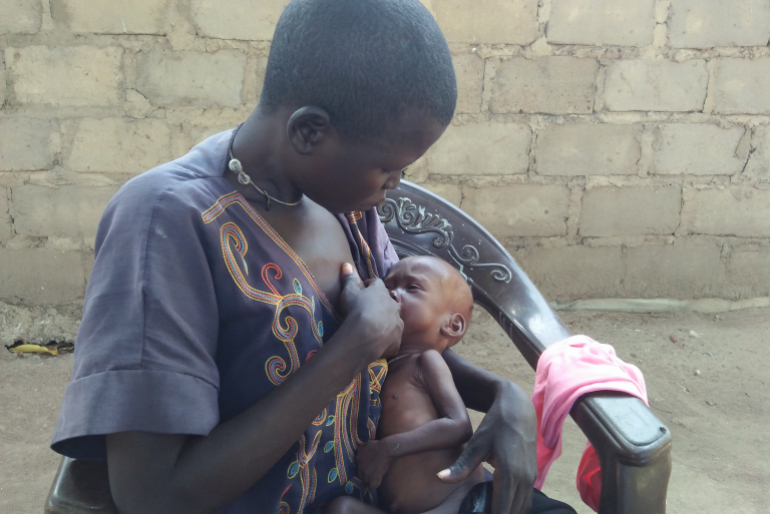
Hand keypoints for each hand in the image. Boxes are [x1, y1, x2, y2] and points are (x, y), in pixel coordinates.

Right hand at [339, 263, 401, 361]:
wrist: (365, 335)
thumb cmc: (356, 309)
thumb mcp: (348, 292)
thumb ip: (349, 278)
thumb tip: (347, 265)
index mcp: (381, 291)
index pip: (377, 283)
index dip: (370, 284)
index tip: (364, 287)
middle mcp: (393, 304)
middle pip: (388, 300)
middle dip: (380, 303)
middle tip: (369, 308)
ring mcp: (397, 321)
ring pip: (394, 318)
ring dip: (386, 319)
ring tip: (375, 325)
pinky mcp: (397, 338)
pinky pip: (393, 336)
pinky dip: (388, 336)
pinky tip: (380, 340)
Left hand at [355, 440, 394, 489]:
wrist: (386, 449)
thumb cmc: (378, 445)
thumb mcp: (366, 444)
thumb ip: (361, 449)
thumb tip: (359, 451)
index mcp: (357, 458)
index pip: (357, 467)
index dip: (363, 468)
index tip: (367, 468)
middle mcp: (360, 467)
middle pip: (360, 476)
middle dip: (365, 476)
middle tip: (371, 474)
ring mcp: (366, 473)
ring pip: (365, 482)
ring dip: (369, 481)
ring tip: (375, 479)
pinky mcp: (373, 477)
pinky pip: (372, 486)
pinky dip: (375, 485)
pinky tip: (378, 482)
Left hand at [438, 383, 536, 513]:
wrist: (518, 408)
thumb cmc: (495, 424)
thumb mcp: (477, 443)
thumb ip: (462, 465)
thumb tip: (440, 478)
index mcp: (510, 473)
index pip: (502, 510)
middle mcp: (524, 479)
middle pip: (513, 513)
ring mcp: (531, 478)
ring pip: (521, 508)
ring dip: (507, 512)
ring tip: (487, 510)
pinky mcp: (532, 475)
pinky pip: (524, 500)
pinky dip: (513, 506)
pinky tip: (498, 505)